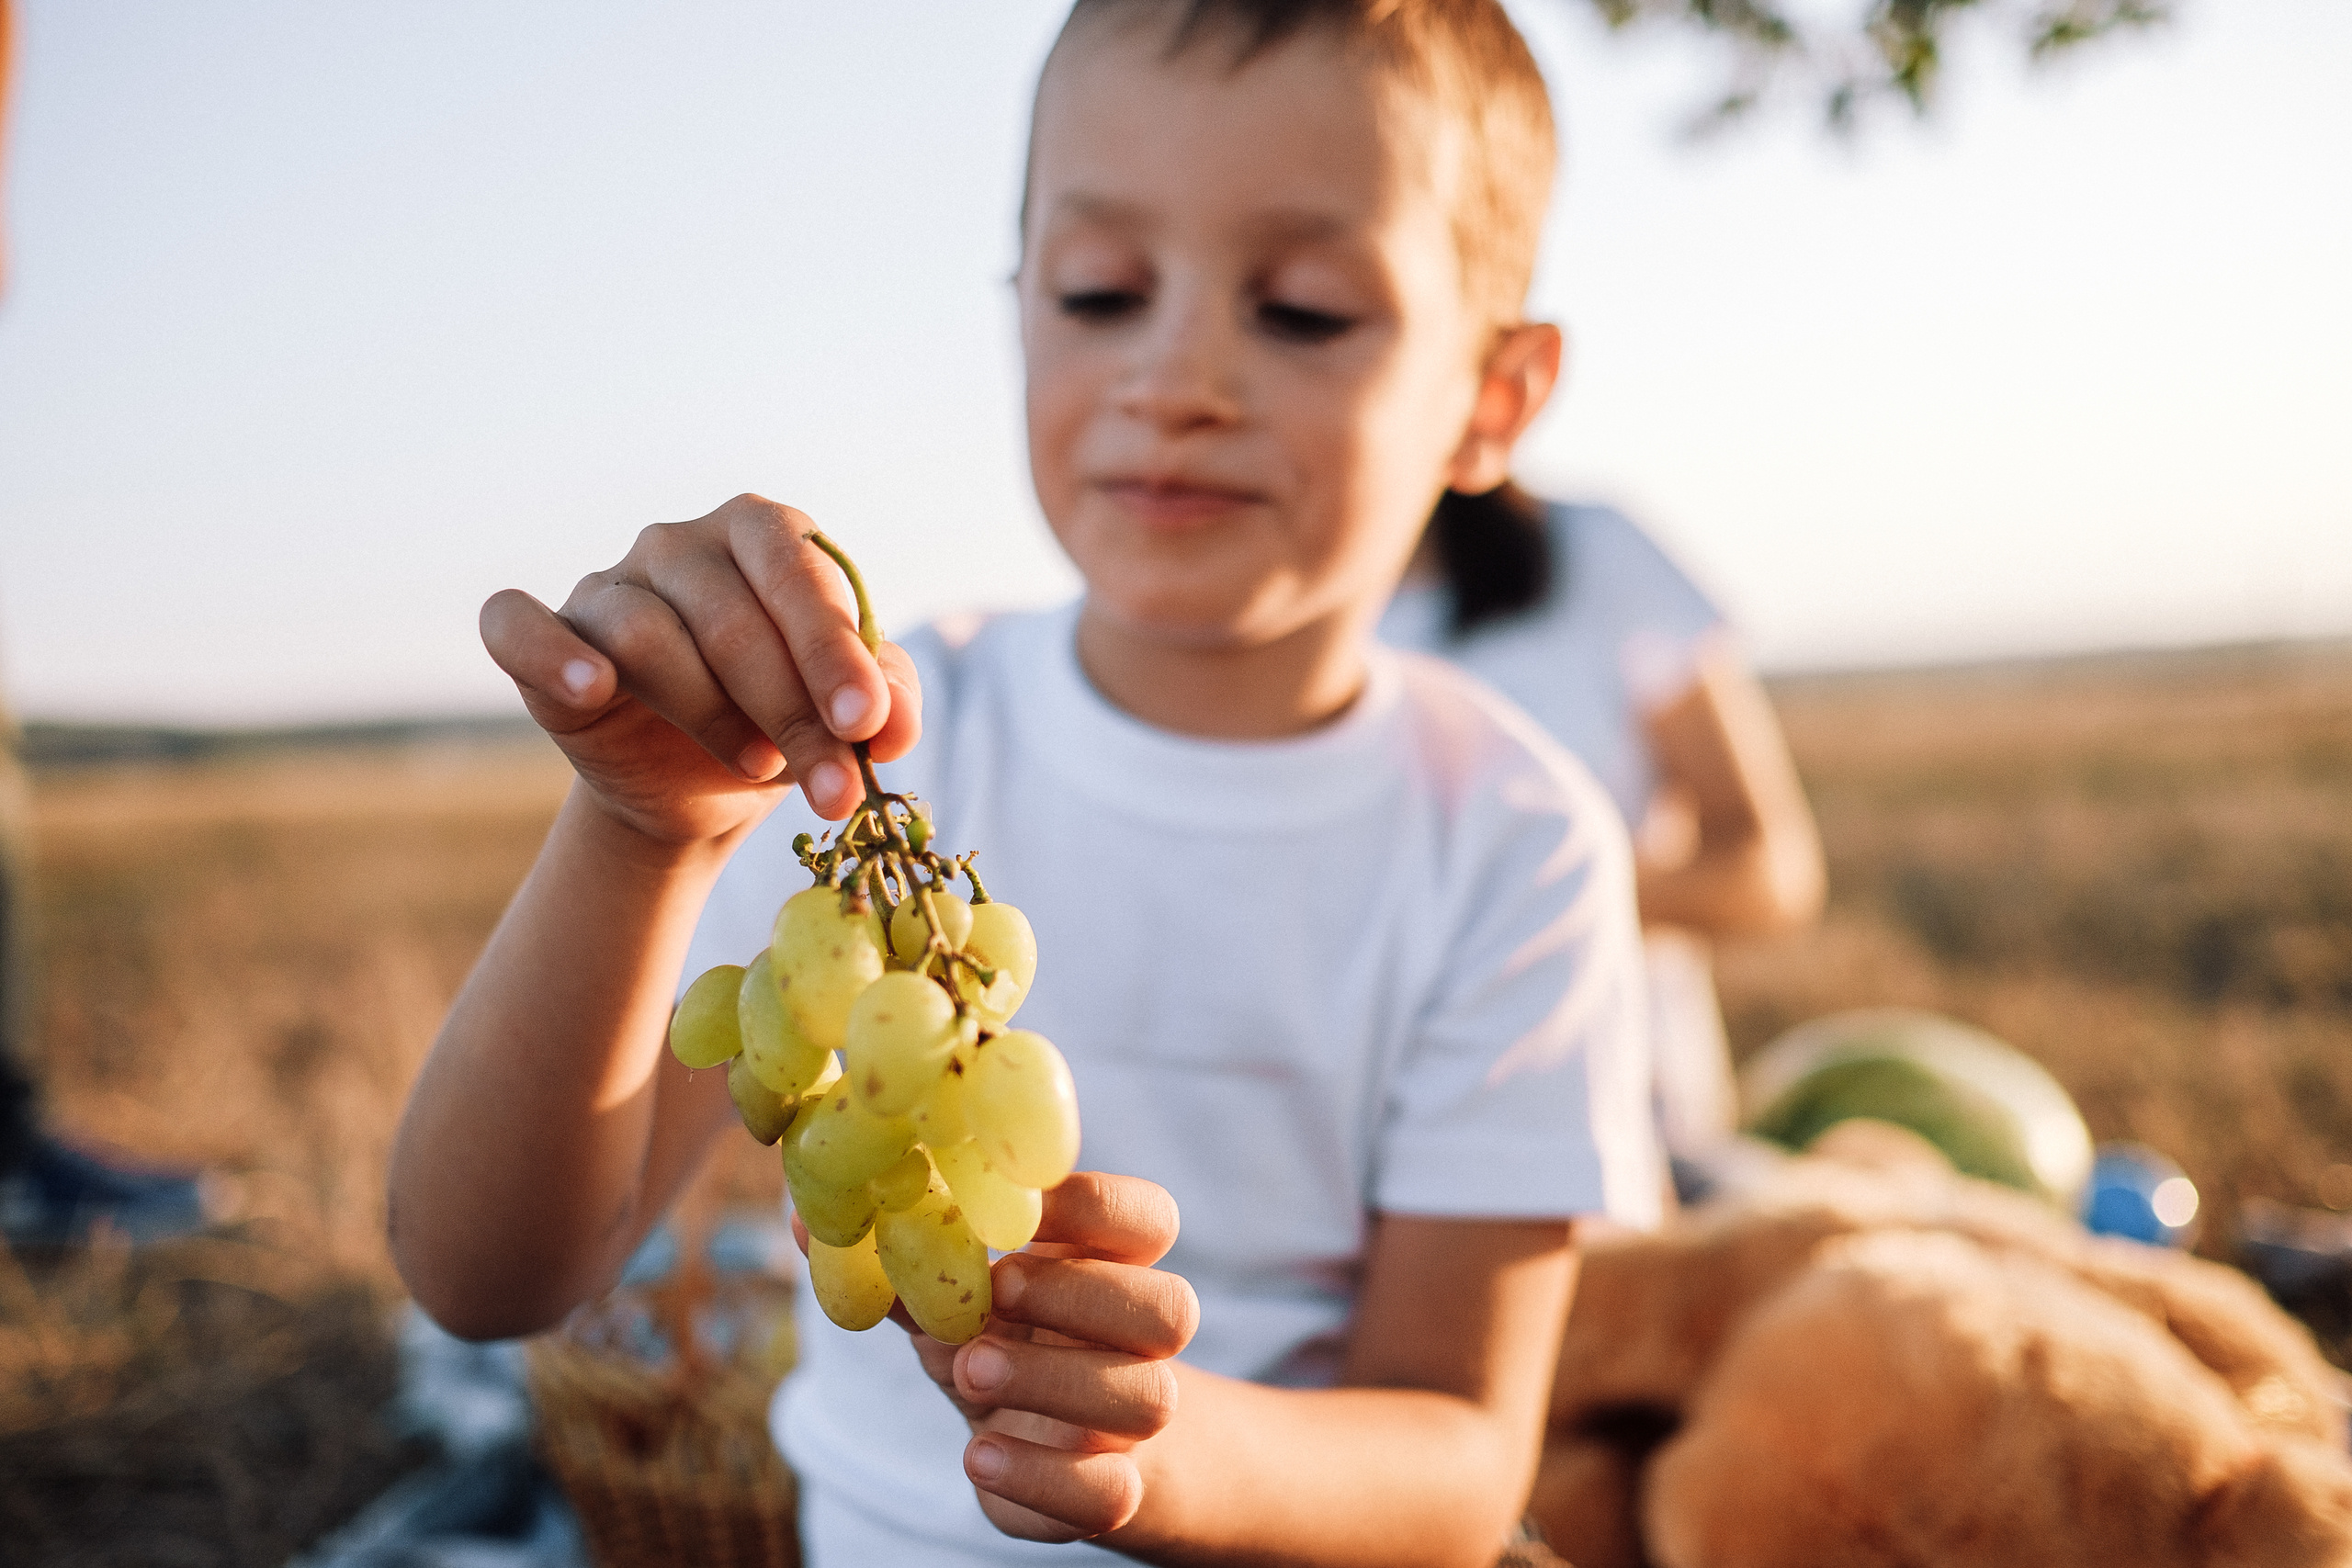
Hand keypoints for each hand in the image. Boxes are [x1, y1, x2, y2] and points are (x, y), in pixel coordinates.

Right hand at [478, 494, 922, 845]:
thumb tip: (892, 726)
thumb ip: (884, 701)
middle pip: (731, 618)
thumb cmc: (783, 721)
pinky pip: (519, 624)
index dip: (831, 652)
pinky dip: (550, 653)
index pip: (798, 574)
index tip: (864, 724)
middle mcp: (680, 544)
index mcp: (764, 534)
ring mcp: (608, 585)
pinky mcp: (543, 636)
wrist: (699, 787)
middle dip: (791, 710)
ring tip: (756, 762)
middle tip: (831, 786)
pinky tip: (590, 686)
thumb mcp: (847, 713)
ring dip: (709, 711)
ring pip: (648, 635)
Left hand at [901, 1173, 1198, 1541]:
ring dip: (1053, 1378)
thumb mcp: (956, 1305)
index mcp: (1109, 1269)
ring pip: (1147, 1397)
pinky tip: (978, 1455)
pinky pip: (1108, 1492)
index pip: (1149, 1221)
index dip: (1098, 1207)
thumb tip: (802, 1220)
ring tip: (970, 1371)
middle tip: (994, 1293)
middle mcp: (1138, 1343)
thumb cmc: (1003, 1350)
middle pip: (1168, 1307)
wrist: (1060, 1454)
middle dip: (1079, 1294)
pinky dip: (1042, 1475)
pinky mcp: (1112, 1494)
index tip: (1022, 1210)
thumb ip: (900, 1265)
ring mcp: (1132, 1423)